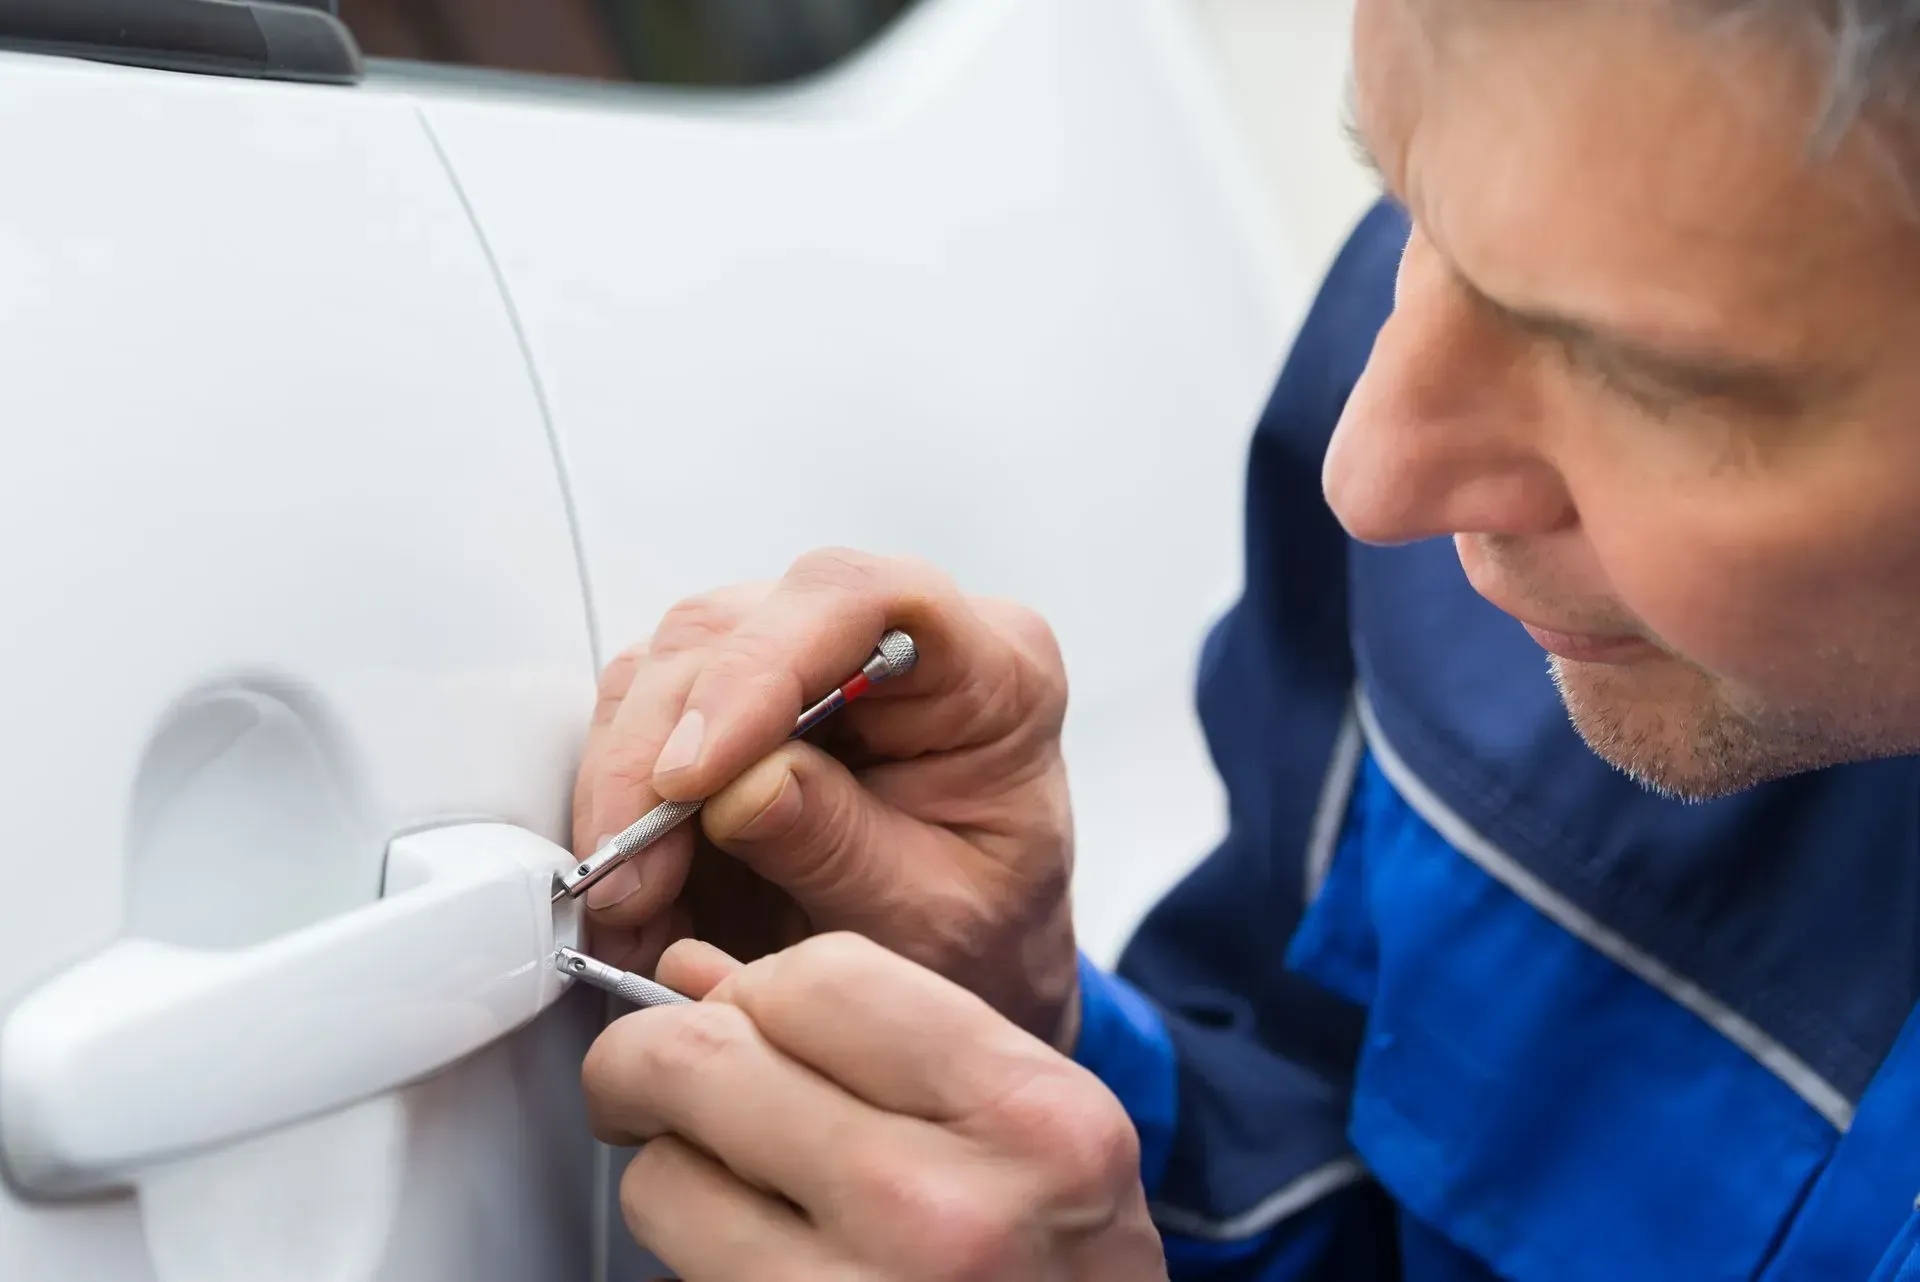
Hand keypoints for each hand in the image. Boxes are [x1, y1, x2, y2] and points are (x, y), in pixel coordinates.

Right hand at [572, 549, 1078, 1045]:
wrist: (972, 976)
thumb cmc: (985, 942)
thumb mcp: (931, 922)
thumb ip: (842, 849)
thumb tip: (739, 786)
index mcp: (995, 670)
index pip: (861, 600)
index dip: (761, 668)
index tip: (693, 774)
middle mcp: (894, 635)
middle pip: (737, 626)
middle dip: (660, 751)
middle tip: (633, 874)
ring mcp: (809, 656)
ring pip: (671, 663)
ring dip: (627, 784)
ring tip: (633, 900)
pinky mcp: (742, 698)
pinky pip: (646, 714)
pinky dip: (621, 802)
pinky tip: (635, 881)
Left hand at [584, 934, 1164, 1281]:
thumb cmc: (1066, 1270)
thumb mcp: (1030, 1127)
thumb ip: (880, 1033)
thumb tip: (699, 975)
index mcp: (1026, 1118)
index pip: (820, 978)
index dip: (759, 986)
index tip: (746, 1011)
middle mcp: (944, 1213)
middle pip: (705, 1060)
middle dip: (649, 1053)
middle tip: (656, 1072)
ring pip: (662, 1174)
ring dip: (673, 1165)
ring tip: (734, 1179)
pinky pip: (674, 1268)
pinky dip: (689, 1245)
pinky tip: (752, 1245)